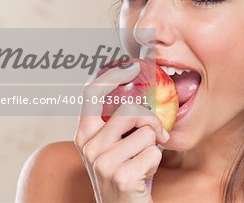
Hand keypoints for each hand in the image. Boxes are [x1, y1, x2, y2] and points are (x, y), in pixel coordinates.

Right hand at [74, 63, 169, 202]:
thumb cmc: (125, 174)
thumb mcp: (114, 147)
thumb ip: (119, 124)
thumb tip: (142, 94)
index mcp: (85, 134)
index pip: (91, 94)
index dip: (111, 76)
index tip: (130, 66)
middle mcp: (89, 147)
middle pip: (130, 110)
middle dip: (151, 121)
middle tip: (158, 136)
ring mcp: (103, 163)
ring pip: (146, 132)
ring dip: (153, 146)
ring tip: (142, 161)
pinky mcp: (122, 177)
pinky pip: (154, 153)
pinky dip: (156, 163)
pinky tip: (144, 176)